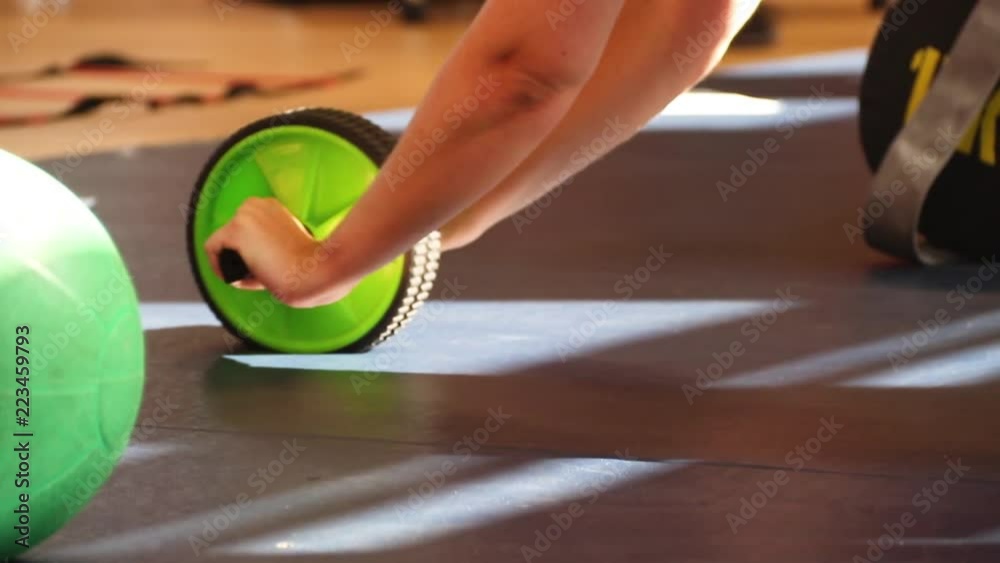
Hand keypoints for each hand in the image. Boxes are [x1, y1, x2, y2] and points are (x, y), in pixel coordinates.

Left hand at [204, 197, 354, 307]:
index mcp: (272, 206)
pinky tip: (236, 279)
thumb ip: (268, 246)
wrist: (317, 270)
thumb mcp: (288, 247)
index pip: (247, 230)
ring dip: (235, 265)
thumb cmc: (310, 265)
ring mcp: (245, 215)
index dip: (251, 253)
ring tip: (259, 279)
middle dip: (242, 259)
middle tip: (264, 276)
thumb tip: (245, 261)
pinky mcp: (235, 230)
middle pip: (232, 237)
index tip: (266, 269)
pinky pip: (212, 249)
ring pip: (223, 244)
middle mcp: (256, 204)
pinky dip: (219, 267)